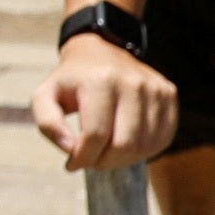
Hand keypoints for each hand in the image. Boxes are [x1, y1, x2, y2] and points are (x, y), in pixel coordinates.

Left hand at [33, 34, 176, 169]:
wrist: (101, 52)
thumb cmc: (71, 82)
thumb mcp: (45, 96)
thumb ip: (48, 124)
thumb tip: (71, 150)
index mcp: (99, 80)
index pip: (95, 136)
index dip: (83, 158)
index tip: (72, 163)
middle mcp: (132, 82)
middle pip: (124, 145)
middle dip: (104, 162)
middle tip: (92, 160)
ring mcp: (154, 88)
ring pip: (144, 146)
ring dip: (123, 160)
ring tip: (106, 152)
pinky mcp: (168, 94)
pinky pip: (162, 138)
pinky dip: (143, 151)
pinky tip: (126, 144)